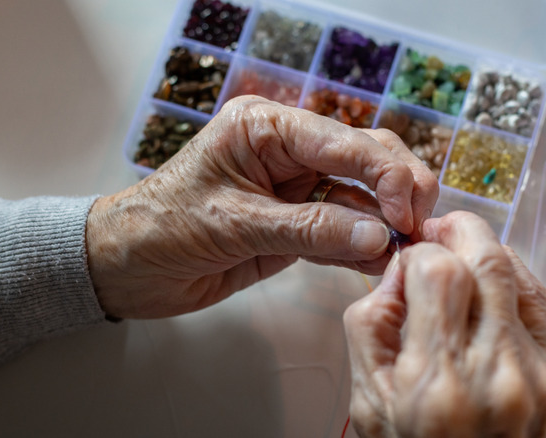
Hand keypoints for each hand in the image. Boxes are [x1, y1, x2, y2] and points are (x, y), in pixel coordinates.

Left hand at [85, 96, 437, 317]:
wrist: (128, 267)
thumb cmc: (163, 228)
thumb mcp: (235, 224)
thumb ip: (309, 229)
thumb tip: (378, 237)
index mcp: (267, 128)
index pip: (344, 141)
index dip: (387, 175)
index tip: (408, 215)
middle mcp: (288, 150)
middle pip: (367, 158)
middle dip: (398, 191)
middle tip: (417, 231)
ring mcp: (296, 187)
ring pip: (362, 196)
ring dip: (384, 225)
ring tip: (403, 252)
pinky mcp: (297, 222)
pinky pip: (343, 229)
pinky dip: (362, 247)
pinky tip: (378, 260)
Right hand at [343, 211, 545, 436]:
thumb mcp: (368, 401)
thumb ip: (371, 324)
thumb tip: (402, 270)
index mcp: (440, 384)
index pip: (439, 272)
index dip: (418, 254)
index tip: (408, 264)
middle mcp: (500, 375)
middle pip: (488, 257)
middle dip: (458, 229)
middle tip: (438, 232)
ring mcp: (542, 376)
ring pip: (519, 272)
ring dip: (486, 251)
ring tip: (460, 257)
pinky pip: (538, 304)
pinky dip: (509, 284)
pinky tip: (488, 293)